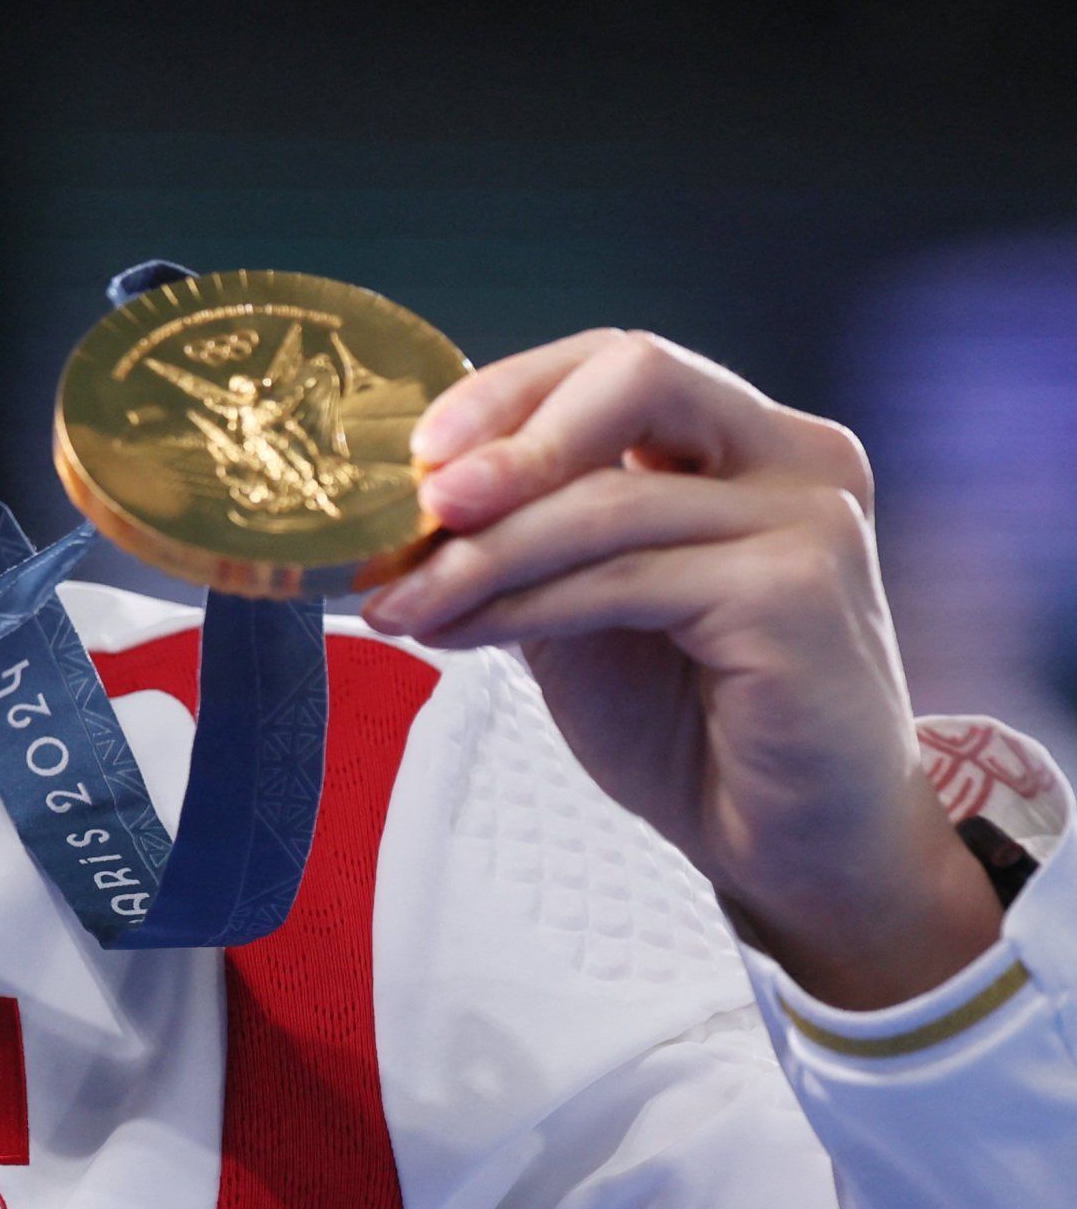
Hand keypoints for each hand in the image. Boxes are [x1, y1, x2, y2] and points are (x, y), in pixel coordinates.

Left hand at [363, 329, 1000, 1008]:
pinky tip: (456, 633)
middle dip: (510, 430)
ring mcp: (809, 519)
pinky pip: (621, 578)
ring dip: (480, 554)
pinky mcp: (795, 592)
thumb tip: (406, 500)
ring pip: (605, 499)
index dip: (510, 390)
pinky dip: (519, 605)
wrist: (792, 844)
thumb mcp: (588, 604)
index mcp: (752, 441)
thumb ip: (530, 537)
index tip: (418, 451)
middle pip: (635, 375)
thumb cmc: (695, 722)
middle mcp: (796, 457)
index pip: (618, 363)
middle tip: (421, 500)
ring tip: (399, 602)